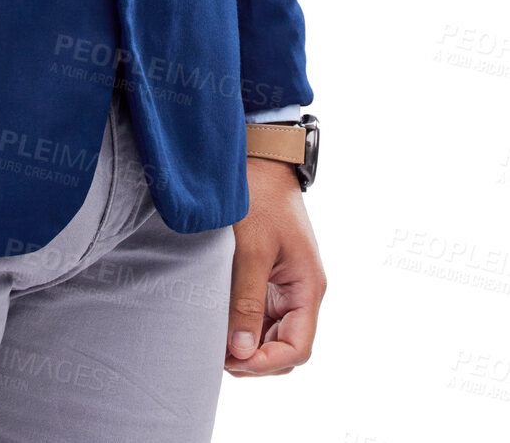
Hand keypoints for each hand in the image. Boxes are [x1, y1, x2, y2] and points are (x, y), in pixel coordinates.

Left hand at [224, 158, 326, 375]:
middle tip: (216, 353)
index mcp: (308, 288)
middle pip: (286, 348)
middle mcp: (302, 292)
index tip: (232, 360)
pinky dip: (243, 324)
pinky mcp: (270, 277)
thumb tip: (241, 352)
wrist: (261, 159)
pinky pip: (262, 314)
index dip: (266, 363)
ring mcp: (286, 286)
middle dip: (255, 358)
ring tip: (214, 339)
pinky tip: (219, 321)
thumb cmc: (260, 198)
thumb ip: (247, 301)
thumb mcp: (252, 250)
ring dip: (248, 344)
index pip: (297, 348)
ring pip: (273, 335)